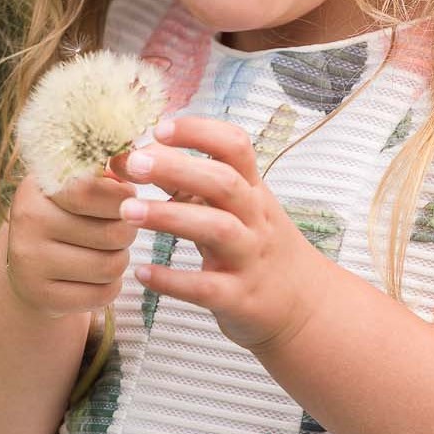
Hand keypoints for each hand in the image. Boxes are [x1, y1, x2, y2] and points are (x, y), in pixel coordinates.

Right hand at [4, 168, 140, 319]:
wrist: (29, 268)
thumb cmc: (65, 217)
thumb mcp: (74, 188)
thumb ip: (103, 175)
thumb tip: (132, 163)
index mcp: (36, 187)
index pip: (93, 190)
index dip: (123, 196)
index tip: (127, 198)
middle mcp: (27, 222)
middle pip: (113, 232)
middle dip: (127, 232)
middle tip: (119, 229)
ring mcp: (30, 262)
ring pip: (112, 265)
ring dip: (120, 259)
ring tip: (108, 252)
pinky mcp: (42, 297)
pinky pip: (103, 294)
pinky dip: (110, 286)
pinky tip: (96, 277)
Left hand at [111, 115, 333, 351]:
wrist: (305, 305)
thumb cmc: (254, 243)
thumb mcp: (233, 208)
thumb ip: (188, 182)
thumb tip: (135, 155)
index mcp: (251, 188)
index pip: (235, 146)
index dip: (199, 132)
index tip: (159, 128)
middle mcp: (254, 217)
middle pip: (223, 182)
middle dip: (177, 167)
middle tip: (134, 163)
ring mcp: (249, 257)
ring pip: (217, 228)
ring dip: (170, 216)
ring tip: (128, 211)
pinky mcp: (239, 297)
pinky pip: (206, 288)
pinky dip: (172, 281)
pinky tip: (142, 273)